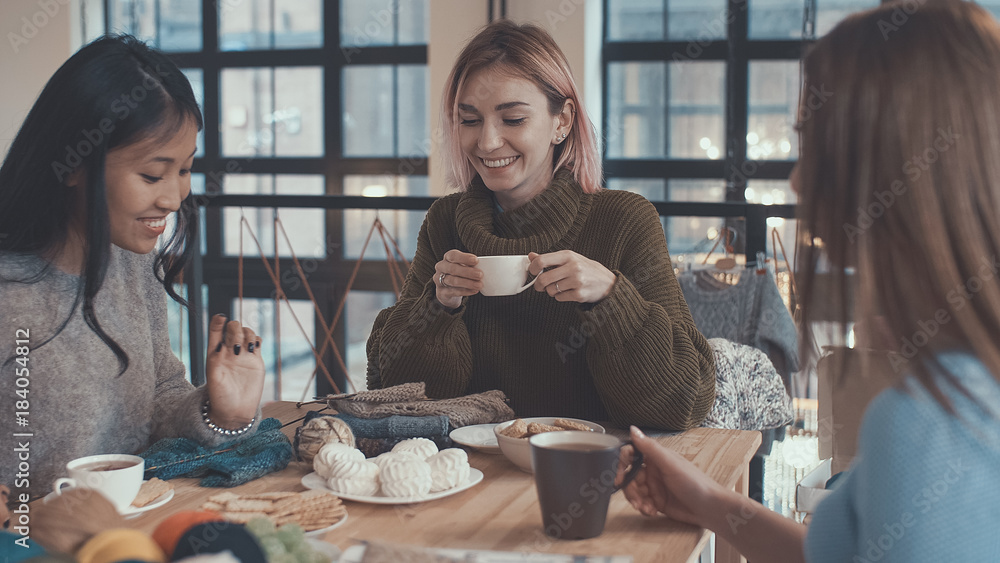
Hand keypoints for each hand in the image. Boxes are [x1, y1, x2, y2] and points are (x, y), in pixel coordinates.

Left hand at [204, 314, 264, 428]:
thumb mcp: (214, 376)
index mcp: (214, 352)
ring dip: (247, 334)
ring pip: (247, 332)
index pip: (215, 330)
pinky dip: (257, 339)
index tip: (221, 318)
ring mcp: (242, 354)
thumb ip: (218, 358)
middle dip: (235, 330)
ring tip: (247, 348)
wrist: (235, 410)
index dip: (218, 321)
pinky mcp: (255, 360)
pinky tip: (254, 348)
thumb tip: (223, 343)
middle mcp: (229, 350)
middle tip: (237, 345)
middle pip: (233, 328)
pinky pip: (257, 342)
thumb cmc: (220, 396)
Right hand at [434, 250, 482, 308]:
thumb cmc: (459, 274)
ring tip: (479, 285)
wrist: (447, 290)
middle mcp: (441, 267)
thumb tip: (487, 266)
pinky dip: (465, 291)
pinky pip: (453, 291)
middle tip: (480, 274)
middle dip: (467, 272)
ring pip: (452, 281)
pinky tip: (474, 291)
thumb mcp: (463, 266)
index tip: (476, 261)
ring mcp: (439, 280)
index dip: (464, 258)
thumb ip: (471, 265)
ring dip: (467, 283)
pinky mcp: (442, 292)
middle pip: (453, 268)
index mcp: (447, 258)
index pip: (453, 255)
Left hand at [527, 251, 615, 303]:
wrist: (607, 282)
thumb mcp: (570, 259)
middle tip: (540, 285)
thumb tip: (531, 256)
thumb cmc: (586, 269)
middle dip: (538, 285)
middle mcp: (573, 267)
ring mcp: (577, 281)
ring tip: (560, 287)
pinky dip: (560, 296)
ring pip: (550, 290)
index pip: (542, 261)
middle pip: (543, 279)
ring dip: (551, 291)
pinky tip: (568, 292)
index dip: (532, 268)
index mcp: (568, 256)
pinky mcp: (579, 294)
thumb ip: (550, 258)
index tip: (533, 271)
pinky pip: (559, 298)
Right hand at [616, 426, 725, 526]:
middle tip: (635, 499)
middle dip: (630, 489)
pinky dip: (643, 508)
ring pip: (634, 491)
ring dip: (636, 500)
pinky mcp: (657, 501)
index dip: (621, 465)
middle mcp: (653, 470)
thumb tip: (633, 429)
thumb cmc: (694, 482)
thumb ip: (649, 447)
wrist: (710, 508)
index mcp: (655, 457)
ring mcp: (655, 486)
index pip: (630, 455)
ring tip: (645, 507)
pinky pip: (642, 503)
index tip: (618, 477)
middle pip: (629, 477)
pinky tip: (651, 512)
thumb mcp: (670, 463)